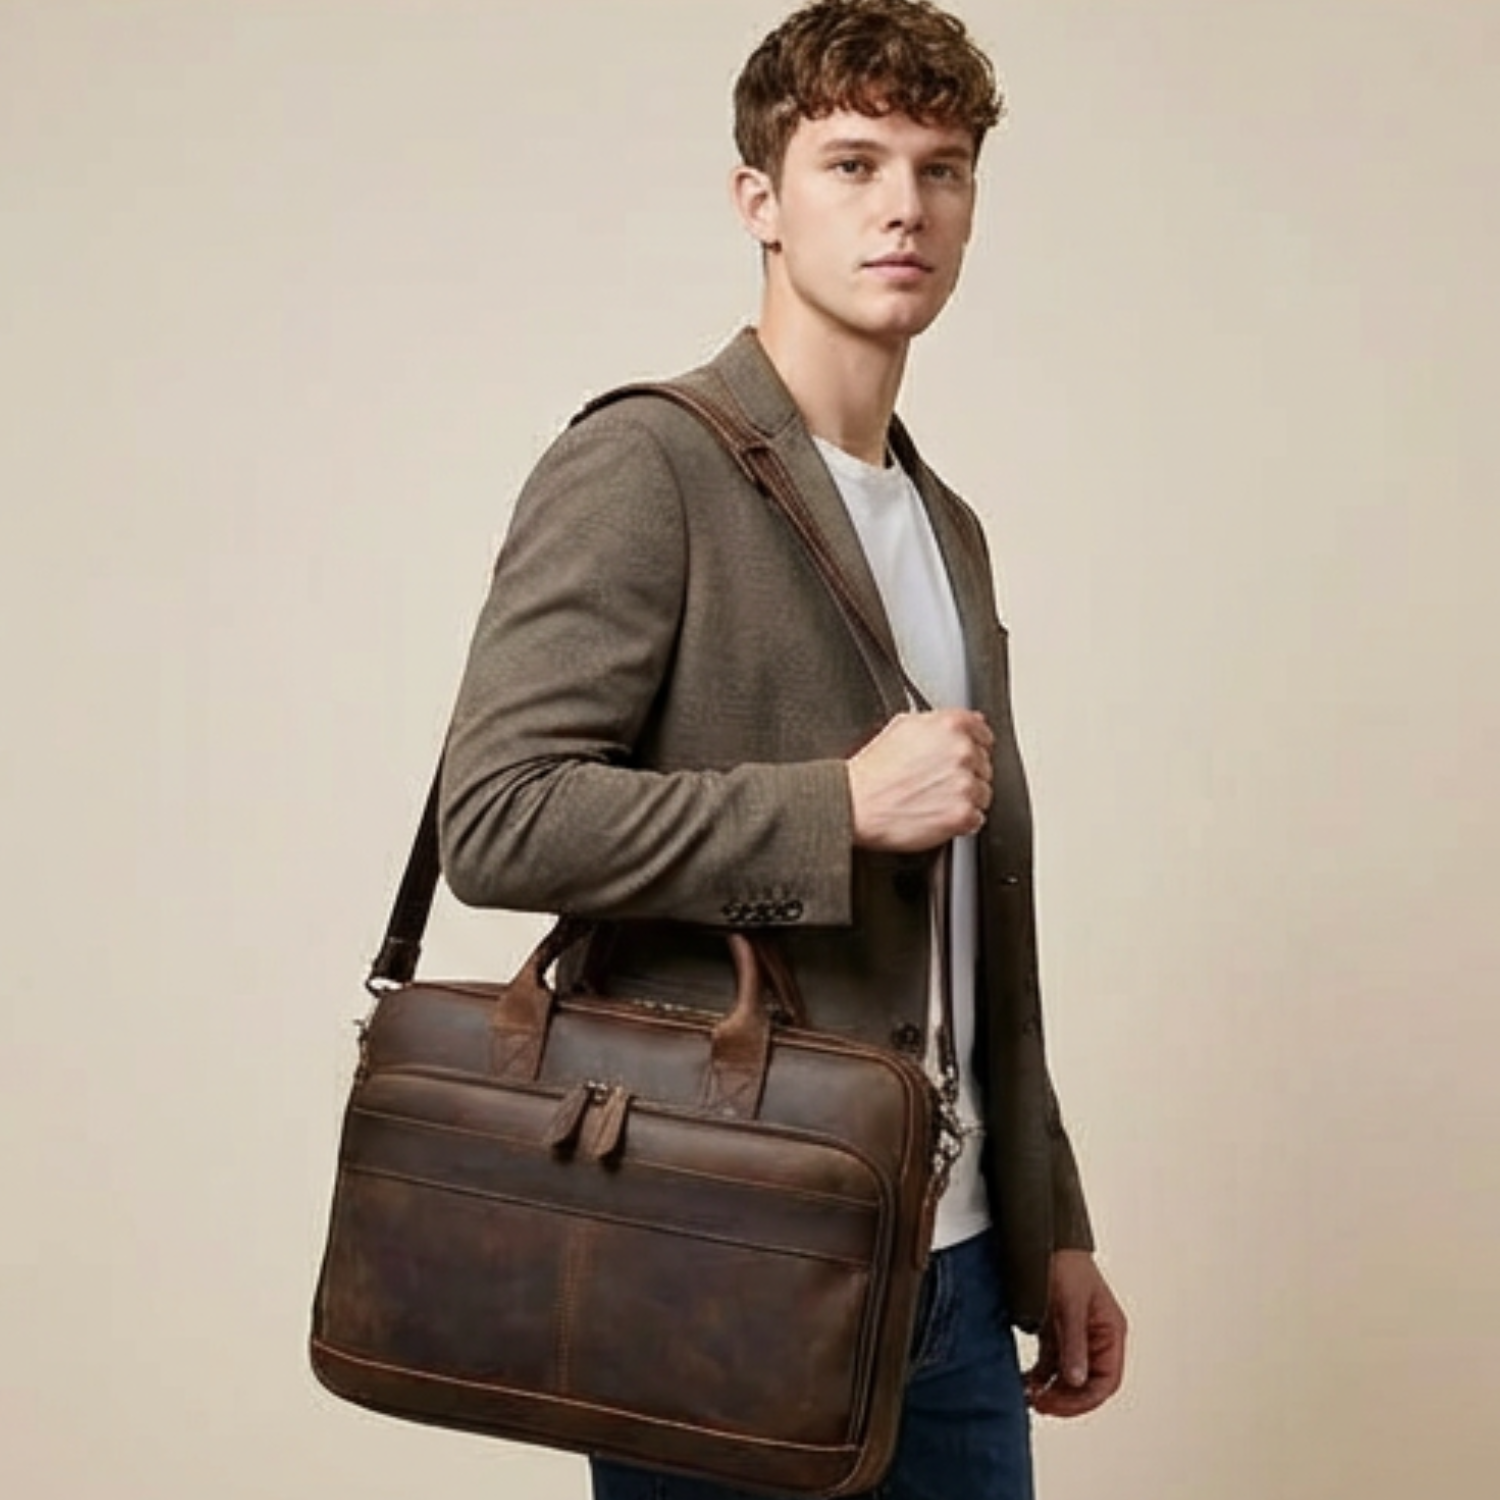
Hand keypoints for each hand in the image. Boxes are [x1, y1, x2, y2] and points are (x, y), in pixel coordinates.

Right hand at [846, 710, 993, 851]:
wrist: (855, 804)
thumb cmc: (872, 771)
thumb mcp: (902, 727)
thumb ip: (939, 722)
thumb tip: (968, 721)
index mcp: (951, 725)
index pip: (983, 733)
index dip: (972, 747)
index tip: (960, 758)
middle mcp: (962, 752)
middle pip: (984, 765)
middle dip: (966, 774)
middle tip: (937, 782)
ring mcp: (964, 784)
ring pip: (983, 793)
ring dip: (965, 799)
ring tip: (934, 800)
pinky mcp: (962, 814)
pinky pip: (976, 819)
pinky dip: (961, 821)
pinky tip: (937, 814)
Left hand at [1024, 1250, 1127, 1417]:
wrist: (1041, 1235)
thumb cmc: (1064, 1261)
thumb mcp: (1070, 1304)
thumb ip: (1073, 1342)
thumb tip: (1077, 1380)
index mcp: (1110, 1331)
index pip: (1106, 1380)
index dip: (1084, 1399)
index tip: (1058, 1405)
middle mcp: (1096, 1336)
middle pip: (1088, 1383)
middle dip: (1066, 1398)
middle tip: (1041, 1404)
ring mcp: (1076, 1335)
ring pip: (1069, 1376)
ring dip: (1052, 1390)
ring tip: (1030, 1397)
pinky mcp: (1056, 1330)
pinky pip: (1052, 1363)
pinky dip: (1041, 1376)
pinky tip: (1026, 1382)